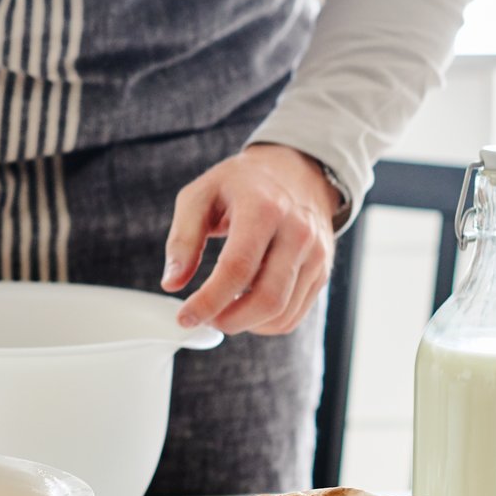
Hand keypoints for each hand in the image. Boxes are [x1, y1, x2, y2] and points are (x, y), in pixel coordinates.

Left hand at [161, 144, 339, 336]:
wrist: (297, 170)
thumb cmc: (242, 183)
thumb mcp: (201, 194)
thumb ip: (183, 238)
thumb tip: (172, 282)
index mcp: (263, 209)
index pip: (237, 268)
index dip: (209, 301)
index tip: (186, 317)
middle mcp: (297, 233)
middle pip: (267, 298)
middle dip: (229, 320)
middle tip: (205, 319)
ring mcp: (316, 254)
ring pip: (283, 313)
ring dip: (247, 324)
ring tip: (223, 311)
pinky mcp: (322, 271)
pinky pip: (295, 314)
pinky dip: (266, 323)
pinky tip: (246, 309)